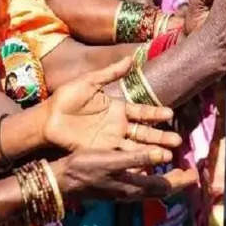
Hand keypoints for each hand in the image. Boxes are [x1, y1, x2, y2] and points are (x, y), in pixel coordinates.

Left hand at [44, 56, 180, 154]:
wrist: (47, 117)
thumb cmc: (66, 97)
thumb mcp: (90, 82)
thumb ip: (111, 73)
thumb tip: (131, 58)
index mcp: (117, 108)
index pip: (142, 111)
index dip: (156, 113)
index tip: (170, 115)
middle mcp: (118, 125)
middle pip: (144, 132)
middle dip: (161, 137)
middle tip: (177, 142)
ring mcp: (110, 140)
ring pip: (136, 146)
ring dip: (151, 151)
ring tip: (167, 156)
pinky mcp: (100, 151)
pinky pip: (120, 157)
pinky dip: (134, 162)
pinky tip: (146, 167)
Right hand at [51, 149, 196, 201]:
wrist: (61, 181)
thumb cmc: (85, 168)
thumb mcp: (111, 160)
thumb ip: (136, 158)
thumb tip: (162, 155)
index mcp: (133, 186)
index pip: (164, 186)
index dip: (181, 180)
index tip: (195, 173)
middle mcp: (130, 191)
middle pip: (159, 189)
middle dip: (176, 182)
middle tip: (189, 173)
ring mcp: (121, 190)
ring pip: (150, 187)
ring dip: (164, 179)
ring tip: (172, 169)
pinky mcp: (113, 186)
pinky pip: (139, 183)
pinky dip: (149, 176)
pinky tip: (146, 168)